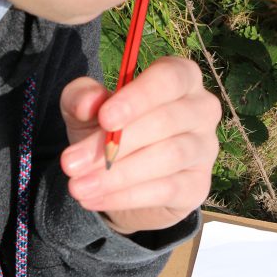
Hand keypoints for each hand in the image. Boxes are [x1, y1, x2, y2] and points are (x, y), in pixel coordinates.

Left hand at [59, 56, 221, 234]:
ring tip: (77, 186)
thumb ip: (82, 97)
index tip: (105, 118)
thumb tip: (88, 104)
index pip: (170, 78)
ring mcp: (205, 148)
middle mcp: (202, 110)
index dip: (139, 97)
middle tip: (71, 163)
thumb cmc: (112, 129)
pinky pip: (167, 189)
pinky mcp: (198, 185)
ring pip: (168, 157)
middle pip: (167, 121)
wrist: (126, 180)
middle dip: (117, 143)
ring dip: (118, 174)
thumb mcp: (89, 109)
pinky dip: (125, 196)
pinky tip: (94, 199)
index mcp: (181, 78)